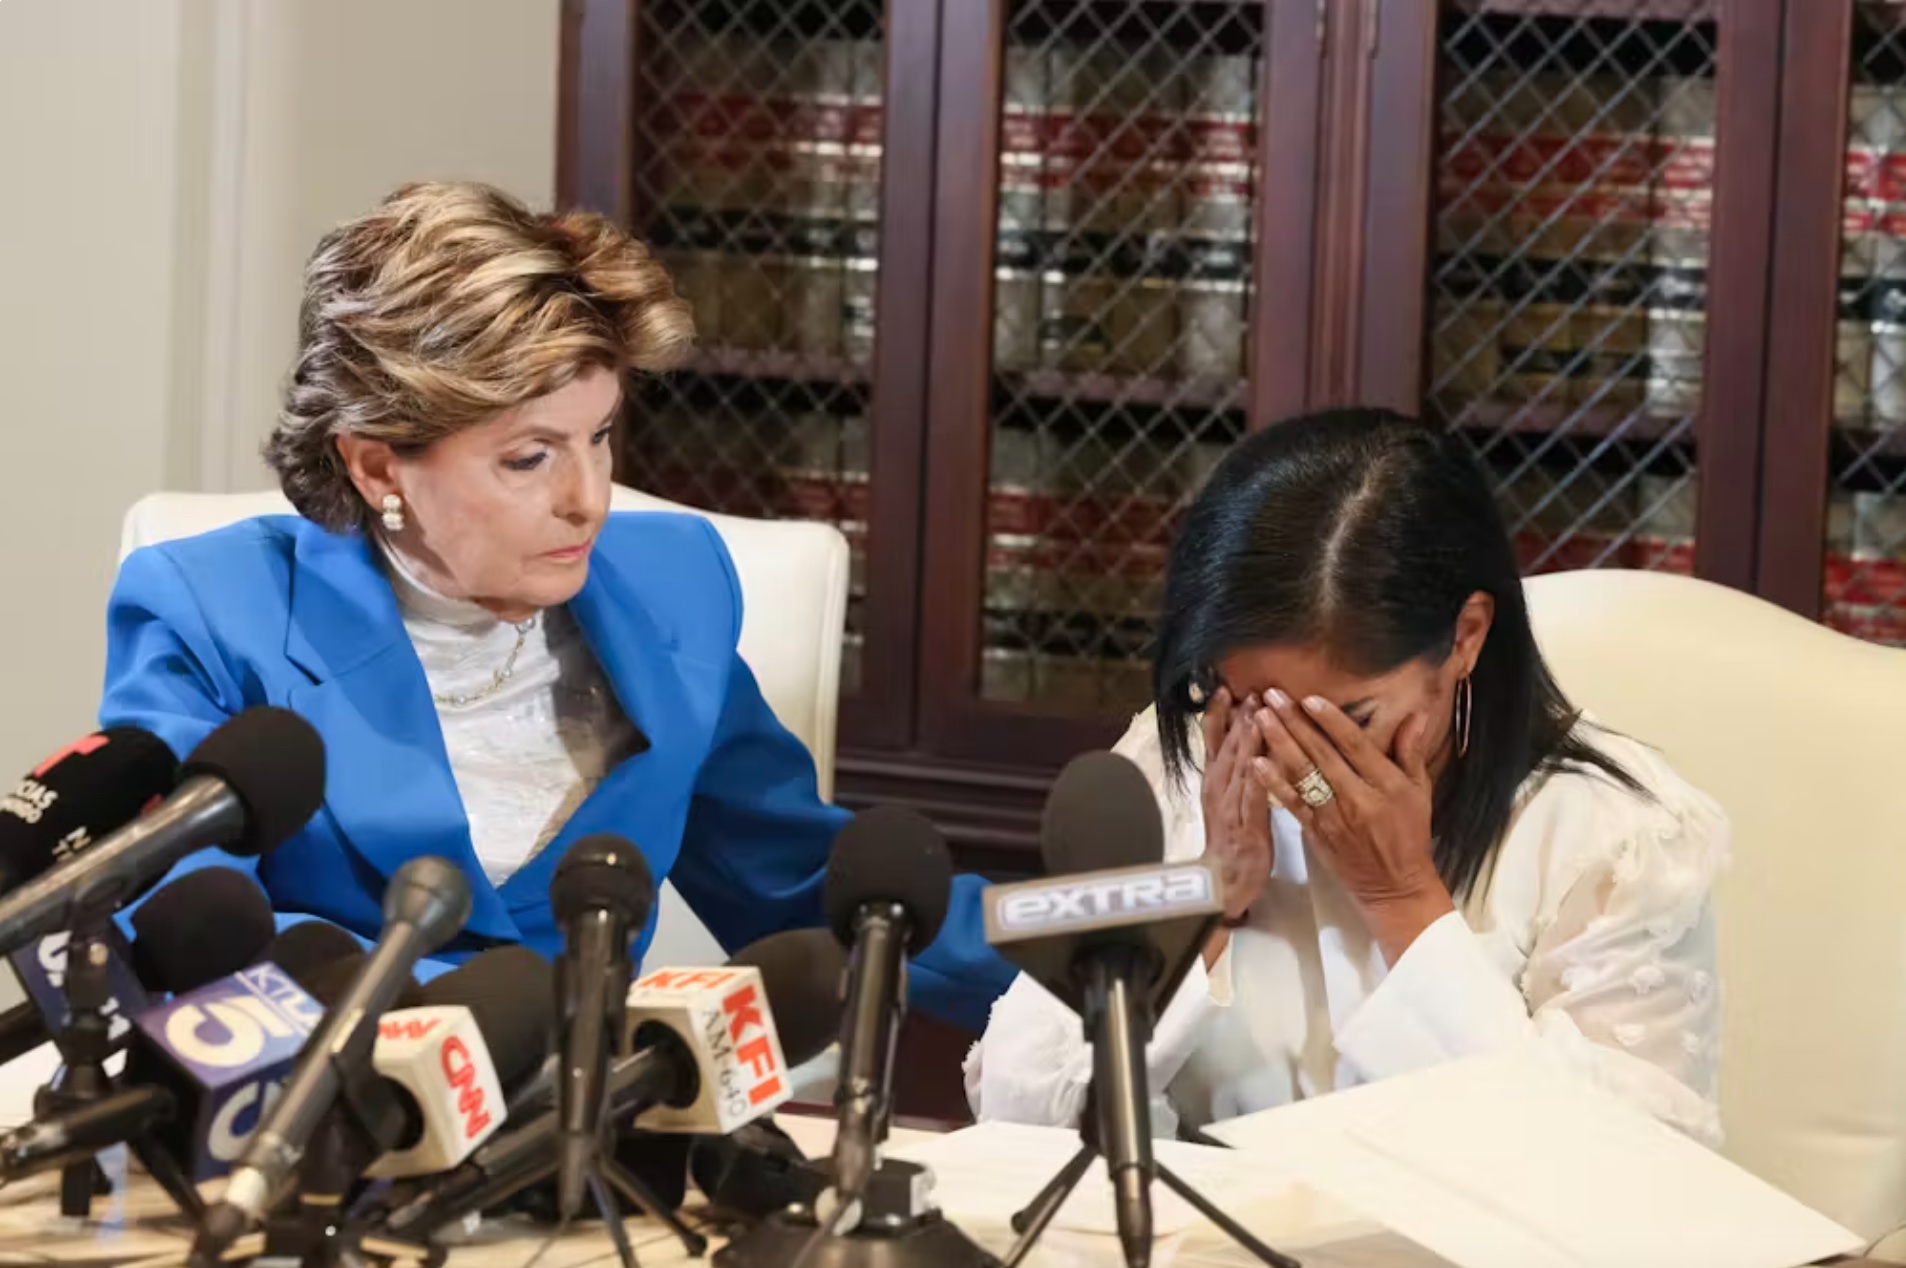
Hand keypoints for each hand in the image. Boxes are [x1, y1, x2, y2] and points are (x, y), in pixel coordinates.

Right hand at [1198, 687, 1273, 925]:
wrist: (1221, 883)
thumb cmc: (1230, 840)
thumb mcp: (1227, 799)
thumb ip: (1235, 769)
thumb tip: (1248, 738)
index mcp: (1214, 780)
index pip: (1213, 740)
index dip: (1218, 714)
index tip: (1224, 688)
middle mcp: (1218, 788)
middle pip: (1226, 747)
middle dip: (1238, 717)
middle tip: (1249, 691)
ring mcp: (1230, 806)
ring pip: (1238, 767)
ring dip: (1246, 740)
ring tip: (1256, 713)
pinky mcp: (1246, 826)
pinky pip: (1252, 798)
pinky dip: (1256, 778)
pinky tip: (1262, 761)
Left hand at [1251, 692, 1453, 962]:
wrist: (1394, 886)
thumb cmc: (1409, 834)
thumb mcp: (1419, 792)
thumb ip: (1411, 752)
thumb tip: (1416, 714)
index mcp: (1385, 784)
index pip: (1355, 745)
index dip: (1331, 721)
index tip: (1309, 698)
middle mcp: (1357, 798)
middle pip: (1322, 754)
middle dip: (1295, 722)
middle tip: (1272, 695)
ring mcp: (1333, 816)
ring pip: (1303, 774)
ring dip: (1278, 743)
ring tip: (1259, 718)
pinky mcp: (1315, 832)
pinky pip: (1292, 803)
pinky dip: (1273, 782)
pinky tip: (1256, 762)